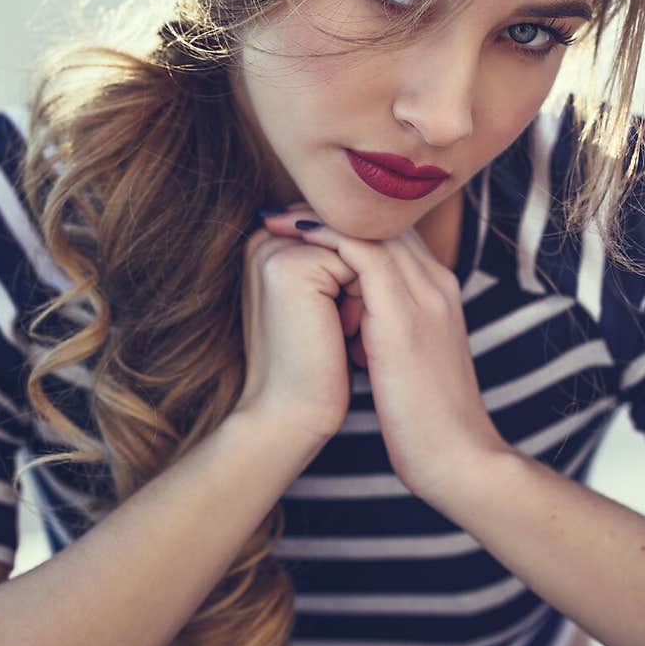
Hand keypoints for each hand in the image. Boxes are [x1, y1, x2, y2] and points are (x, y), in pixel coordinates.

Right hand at [233, 214, 361, 449]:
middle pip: (351, 233)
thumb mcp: (328, 304)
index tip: (343, 319)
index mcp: (271, 245)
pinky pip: (357, 259)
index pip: (342, 231)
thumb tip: (378, 238)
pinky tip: (342, 332)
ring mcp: (274, 250)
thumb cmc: (317, 367)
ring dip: (367, 287)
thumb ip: (340, 264)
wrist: (294, 414)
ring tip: (340, 332)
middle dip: (367, 275)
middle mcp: (266, 240)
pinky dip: (365, 296)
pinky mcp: (289, 268)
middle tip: (341, 329)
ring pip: (356, 245)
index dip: (364, 270)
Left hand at [260, 205, 510, 507]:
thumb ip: (385, 334)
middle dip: (329, 215)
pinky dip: (328, 239)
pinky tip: (295, 238)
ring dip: (322, 219)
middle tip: (279, 212)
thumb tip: (349, 325)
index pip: (391, 238)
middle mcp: (437, 285)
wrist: (457, 458)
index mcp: (438, 295)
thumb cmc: (425, 422)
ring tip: (277, 220)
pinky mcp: (407, 315)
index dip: (343, 229)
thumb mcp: (404, 364)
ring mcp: (427, 296)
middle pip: (383, 224)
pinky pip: (365, 253)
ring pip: (375, 229)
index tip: (297, 230)